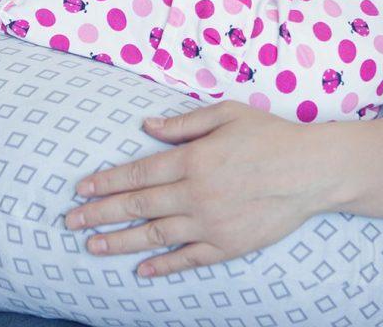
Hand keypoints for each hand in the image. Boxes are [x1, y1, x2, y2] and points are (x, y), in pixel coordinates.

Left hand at [62, 99, 335, 278]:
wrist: (312, 171)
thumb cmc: (269, 135)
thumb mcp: (226, 113)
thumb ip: (183, 122)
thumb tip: (147, 126)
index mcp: (192, 158)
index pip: (137, 173)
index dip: (105, 182)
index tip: (80, 190)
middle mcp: (195, 193)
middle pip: (137, 207)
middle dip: (99, 214)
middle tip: (70, 223)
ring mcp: (211, 223)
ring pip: (155, 236)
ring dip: (120, 242)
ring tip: (93, 247)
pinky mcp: (228, 245)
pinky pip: (188, 259)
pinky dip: (163, 266)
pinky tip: (142, 270)